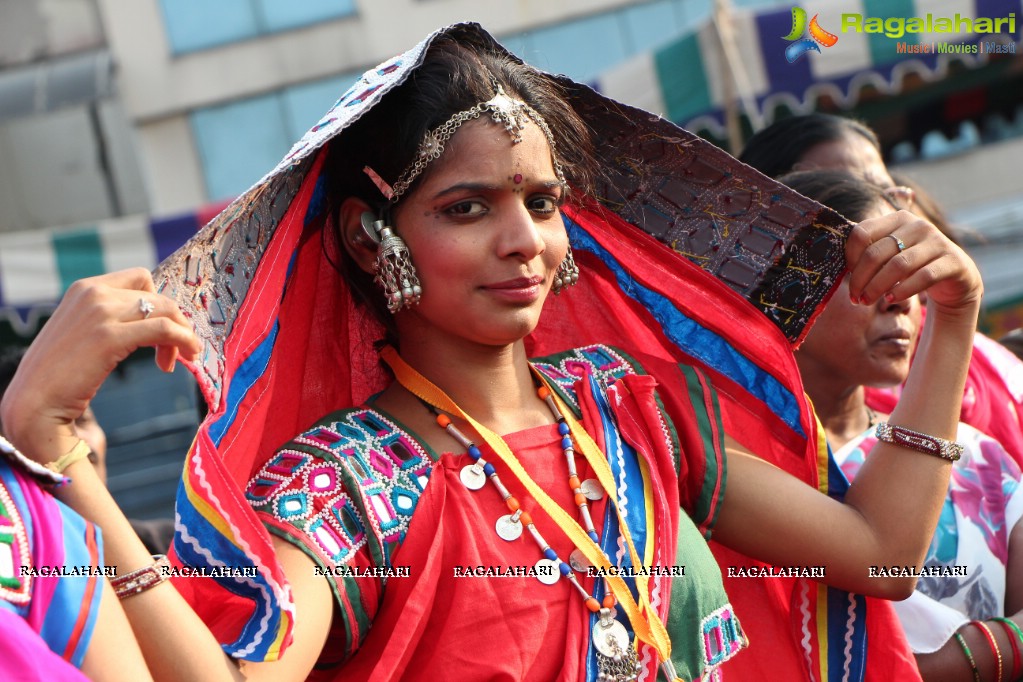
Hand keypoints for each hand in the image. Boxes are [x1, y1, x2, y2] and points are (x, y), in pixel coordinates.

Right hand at [0, 268, 200, 462]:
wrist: (33, 403)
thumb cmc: (60, 375)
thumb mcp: (85, 333)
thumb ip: (111, 320)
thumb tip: (154, 324)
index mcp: (84, 288)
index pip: (141, 279)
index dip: (159, 304)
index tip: (163, 331)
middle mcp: (92, 293)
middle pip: (157, 296)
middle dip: (174, 322)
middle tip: (175, 353)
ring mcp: (100, 312)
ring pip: (166, 310)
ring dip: (181, 334)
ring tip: (177, 360)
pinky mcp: (109, 336)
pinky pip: (164, 329)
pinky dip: (182, 340)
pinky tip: (184, 357)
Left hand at [845, 210, 982, 317]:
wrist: (955, 277)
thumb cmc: (913, 266)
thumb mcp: (891, 254)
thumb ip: (870, 252)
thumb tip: (835, 262)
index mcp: (898, 219)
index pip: (862, 233)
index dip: (850, 257)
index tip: (848, 276)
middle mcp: (918, 226)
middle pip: (876, 253)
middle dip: (860, 279)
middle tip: (854, 298)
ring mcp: (938, 242)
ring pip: (898, 266)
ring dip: (877, 287)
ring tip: (867, 301)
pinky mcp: (953, 261)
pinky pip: (923, 277)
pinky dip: (903, 290)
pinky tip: (890, 299)